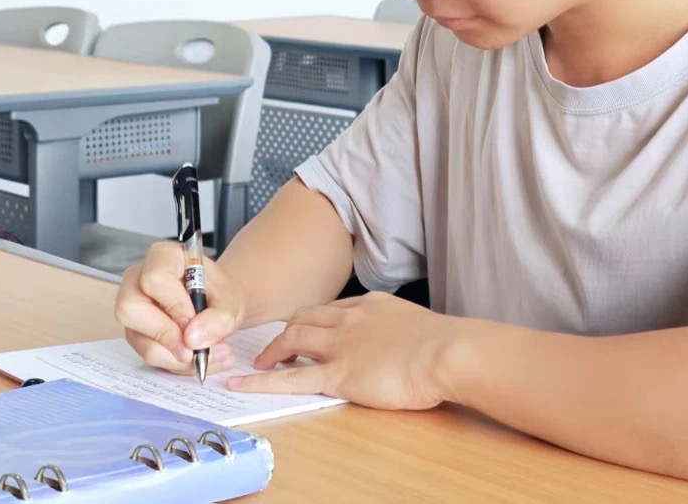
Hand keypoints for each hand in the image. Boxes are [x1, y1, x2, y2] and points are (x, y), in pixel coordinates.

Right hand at [115, 241, 245, 375]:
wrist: (218, 305)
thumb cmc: (219, 294)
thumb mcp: (230, 301)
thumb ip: (218, 317)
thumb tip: (192, 339)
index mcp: (163, 257)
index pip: (154, 279)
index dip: (173, 305)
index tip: (193, 322)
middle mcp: (138, 279)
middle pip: (130, 308)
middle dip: (165, 335)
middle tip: (196, 350)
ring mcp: (133, 307)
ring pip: (139, 338)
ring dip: (176, 357)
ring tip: (212, 355)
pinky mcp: (136, 331)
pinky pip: (147, 353)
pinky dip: (175, 363)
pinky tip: (200, 359)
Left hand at [227, 291, 461, 409]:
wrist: (445, 352)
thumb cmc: (443, 344)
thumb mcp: (418, 324)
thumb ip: (401, 328)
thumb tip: (404, 340)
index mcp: (371, 304)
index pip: (333, 307)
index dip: (317, 319)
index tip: (310, 328)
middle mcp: (349, 318)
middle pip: (305, 317)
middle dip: (287, 330)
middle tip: (277, 345)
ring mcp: (340, 345)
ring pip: (292, 339)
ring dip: (273, 349)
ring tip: (260, 362)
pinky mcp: (337, 374)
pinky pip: (290, 378)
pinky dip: (262, 380)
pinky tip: (242, 384)